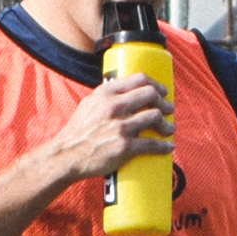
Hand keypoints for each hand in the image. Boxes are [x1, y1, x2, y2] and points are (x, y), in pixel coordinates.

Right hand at [58, 72, 173, 179]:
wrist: (67, 155)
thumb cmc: (78, 131)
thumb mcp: (89, 104)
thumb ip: (107, 95)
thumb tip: (125, 90)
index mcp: (105, 94)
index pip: (139, 79)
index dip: (156, 84)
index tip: (162, 92)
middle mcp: (114, 107)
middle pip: (150, 95)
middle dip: (164, 103)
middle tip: (168, 109)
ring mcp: (120, 126)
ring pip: (155, 117)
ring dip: (166, 124)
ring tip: (169, 128)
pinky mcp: (124, 146)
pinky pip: (152, 144)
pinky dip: (164, 146)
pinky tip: (168, 146)